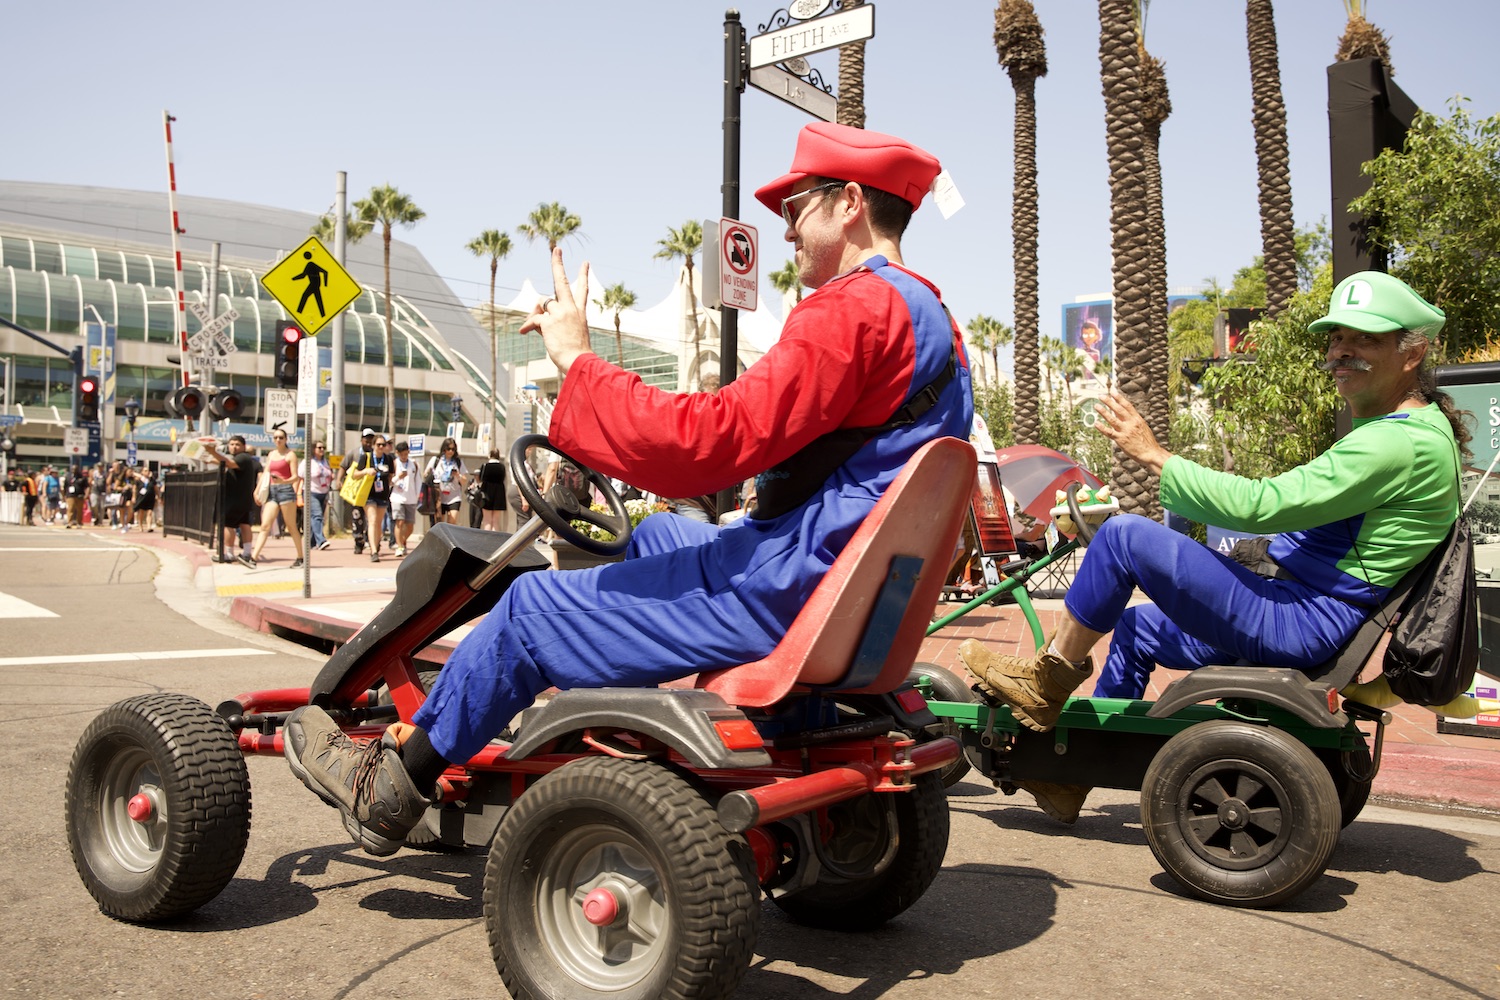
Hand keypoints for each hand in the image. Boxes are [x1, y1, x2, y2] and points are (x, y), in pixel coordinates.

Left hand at [518, 248, 592, 373]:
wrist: (579, 362)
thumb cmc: (575, 354)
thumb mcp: (567, 334)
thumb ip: (551, 320)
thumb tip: (534, 312)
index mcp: (580, 313)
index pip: (583, 290)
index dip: (583, 276)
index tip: (585, 263)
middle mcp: (571, 309)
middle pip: (561, 281)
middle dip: (557, 264)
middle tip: (556, 249)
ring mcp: (560, 313)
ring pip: (542, 304)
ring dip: (536, 314)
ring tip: (534, 328)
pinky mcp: (549, 320)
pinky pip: (534, 319)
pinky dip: (528, 325)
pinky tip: (525, 332)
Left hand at [1094, 391, 1170, 474]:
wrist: (1150, 453)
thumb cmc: (1146, 441)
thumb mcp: (1142, 427)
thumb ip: (1132, 420)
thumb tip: (1121, 413)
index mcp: (1137, 419)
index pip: (1127, 405)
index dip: (1119, 398)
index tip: (1113, 392)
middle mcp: (1131, 423)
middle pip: (1119, 409)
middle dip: (1109, 402)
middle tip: (1101, 396)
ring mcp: (1125, 431)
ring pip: (1112, 419)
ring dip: (1104, 412)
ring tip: (1097, 406)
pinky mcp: (1121, 440)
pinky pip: (1109, 432)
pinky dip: (1102, 428)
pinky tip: (1096, 423)